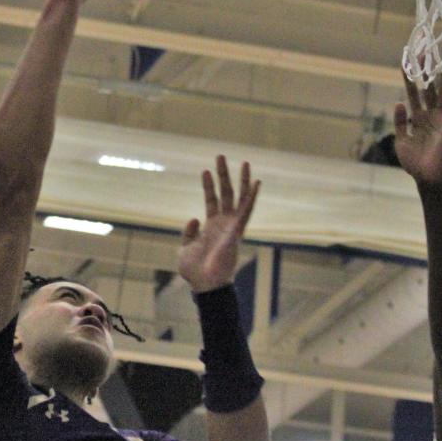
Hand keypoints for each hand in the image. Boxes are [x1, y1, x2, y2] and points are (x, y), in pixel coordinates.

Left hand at [178, 156, 259, 293]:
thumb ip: (188, 232)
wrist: (205, 284)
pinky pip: (246, 210)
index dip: (208, 186)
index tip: (205, 170)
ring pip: (239, 198)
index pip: (211, 201)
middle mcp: (224, 224)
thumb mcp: (185, 248)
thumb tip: (194, 218)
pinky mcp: (237, 230)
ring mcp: (232, 226)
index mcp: (211, 227)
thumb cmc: (195, 270)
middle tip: (221, 156)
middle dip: (223, 175)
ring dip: (241, 180)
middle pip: (225, 194)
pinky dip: (252, 196)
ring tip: (244, 162)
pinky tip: (256, 182)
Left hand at [395, 69, 441, 185]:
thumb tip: (399, 102)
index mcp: (417, 116)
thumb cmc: (413, 161)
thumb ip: (400, 121)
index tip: (407, 61)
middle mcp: (430, 114)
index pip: (412, 92)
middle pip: (428, 87)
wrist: (425, 177)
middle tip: (427, 50)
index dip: (410, 77)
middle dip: (428, 70)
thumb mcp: (401, 139)